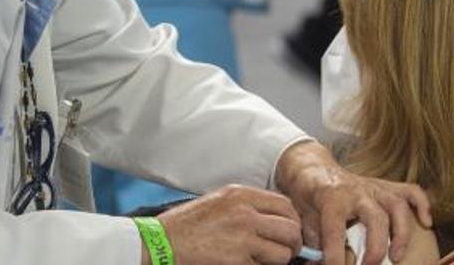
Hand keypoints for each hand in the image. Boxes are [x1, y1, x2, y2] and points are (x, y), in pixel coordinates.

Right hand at [155, 185, 303, 264]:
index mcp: (241, 195)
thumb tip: (276, 222)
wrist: (161, 243)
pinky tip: (242, 264)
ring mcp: (243, 238)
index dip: (292, 222)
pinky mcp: (238, 262)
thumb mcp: (219, 202)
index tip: (287, 233)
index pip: (286, 206)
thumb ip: (248, 207)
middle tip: (284, 252)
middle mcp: (245, 213)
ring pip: (283, 254)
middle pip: (291, 230)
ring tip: (261, 260)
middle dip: (292, 244)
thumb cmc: (187, 225)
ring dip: (276, 261)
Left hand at [275, 142, 432, 264]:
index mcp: (331, 199)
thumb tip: (317, 263)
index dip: (335, 256)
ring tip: (397, 256)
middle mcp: (356, 191)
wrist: (313, 169)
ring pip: (396, 205)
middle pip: (375, 217)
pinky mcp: (385, 186)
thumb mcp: (304, 219)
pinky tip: (426, 223)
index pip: (334, 231)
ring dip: (401, 232)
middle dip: (376, 246)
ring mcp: (374, 187)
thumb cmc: (309, 197)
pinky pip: (410, 190)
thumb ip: (312, 243)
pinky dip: (422, 205)